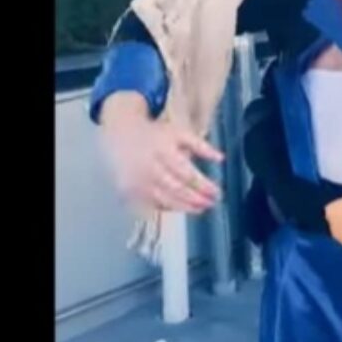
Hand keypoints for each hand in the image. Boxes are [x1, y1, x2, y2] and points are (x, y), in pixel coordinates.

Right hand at [100, 94, 223, 211]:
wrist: (120, 136)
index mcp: (162, 150)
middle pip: (176, 189)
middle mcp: (148, 166)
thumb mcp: (178, 133)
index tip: (217, 192)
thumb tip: (221, 158)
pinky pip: (152, 204)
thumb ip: (200, 145)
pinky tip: (182, 207)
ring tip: (201, 208)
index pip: (186, 173)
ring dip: (185, 207)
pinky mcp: (129, 192)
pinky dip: (169, 207)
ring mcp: (137, 181)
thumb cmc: (154, 135)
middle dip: (196, 199)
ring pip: (164, 200)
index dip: (203, 185)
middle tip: (212, 203)